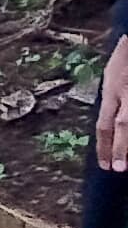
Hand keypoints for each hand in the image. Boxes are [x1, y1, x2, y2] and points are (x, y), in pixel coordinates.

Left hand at [98, 38, 127, 170]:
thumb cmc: (125, 58)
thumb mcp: (111, 76)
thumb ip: (112, 99)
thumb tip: (110, 123)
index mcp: (111, 91)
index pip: (103, 123)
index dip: (102, 145)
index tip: (104, 164)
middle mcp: (126, 94)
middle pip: (122, 125)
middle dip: (120, 149)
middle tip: (118, 169)